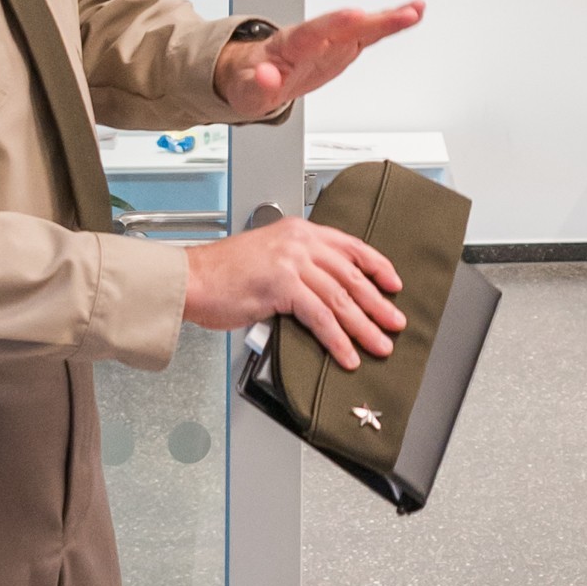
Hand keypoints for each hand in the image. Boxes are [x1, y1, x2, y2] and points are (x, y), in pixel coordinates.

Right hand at [180, 218, 404, 364]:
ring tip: (379, 345)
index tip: (393, 283)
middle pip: (352, 276)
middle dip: (378, 304)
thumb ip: (298, 266)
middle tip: (395, 323)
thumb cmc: (222, 273)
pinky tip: (346, 354)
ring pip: (340, 299)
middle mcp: (300, 242)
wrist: (191, 278)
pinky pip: (320, 317)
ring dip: (364, 327)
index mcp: (300, 231)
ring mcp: (292, 262)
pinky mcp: (282, 285)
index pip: (351, 246)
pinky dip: (336, 340)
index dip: (377, 266)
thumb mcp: (268, 256)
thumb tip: (326, 293)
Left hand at [215, 0, 424, 120]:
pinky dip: (390, 25)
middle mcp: (315, 36)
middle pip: (347, 26)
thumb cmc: (251, 80)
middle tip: (404, 13)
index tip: (354, 16)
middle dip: (375, 20)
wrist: (255, 74)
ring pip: (363, 26)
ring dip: (389, 18)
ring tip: (416, 10)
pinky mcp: (344, 47)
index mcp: (290, 45)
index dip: (335, 24)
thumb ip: (257, 85)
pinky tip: (413, 14)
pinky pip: (370, 34)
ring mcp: (332, 40)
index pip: (313, 32)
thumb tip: (265, 76)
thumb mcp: (246, 91)